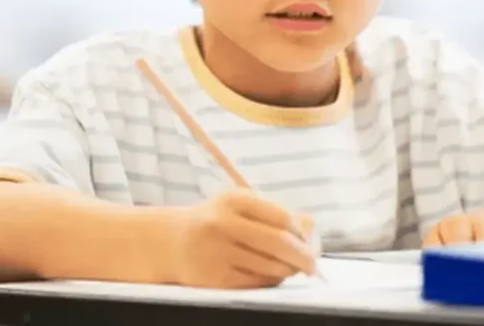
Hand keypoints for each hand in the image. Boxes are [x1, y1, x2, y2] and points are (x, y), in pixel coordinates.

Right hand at [170, 189, 317, 287]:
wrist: (171, 242)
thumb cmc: (215, 222)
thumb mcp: (239, 206)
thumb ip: (274, 213)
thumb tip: (311, 227)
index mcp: (233, 200)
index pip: (280, 216)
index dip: (301, 231)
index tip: (308, 239)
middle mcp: (222, 223)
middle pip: (278, 242)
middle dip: (302, 256)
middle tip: (313, 264)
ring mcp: (217, 252)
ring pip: (269, 266)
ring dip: (288, 271)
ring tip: (292, 269)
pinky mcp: (214, 278)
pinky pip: (255, 282)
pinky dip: (270, 280)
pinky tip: (272, 276)